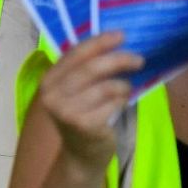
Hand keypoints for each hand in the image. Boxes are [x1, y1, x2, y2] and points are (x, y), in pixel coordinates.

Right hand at [38, 31, 141, 169]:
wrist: (81, 152)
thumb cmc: (83, 114)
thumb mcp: (76, 90)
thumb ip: (84, 69)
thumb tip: (116, 43)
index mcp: (49, 80)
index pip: (74, 54)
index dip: (99, 42)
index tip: (121, 35)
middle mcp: (52, 95)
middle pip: (91, 68)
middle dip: (118, 60)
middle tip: (139, 59)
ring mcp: (66, 111)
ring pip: (105, 87)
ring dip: (123, 85)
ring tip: (126, 89)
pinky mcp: (84, 125)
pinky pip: (113, 104)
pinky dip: (122, 101)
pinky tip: (120, 104)